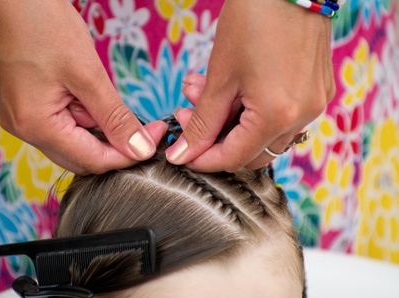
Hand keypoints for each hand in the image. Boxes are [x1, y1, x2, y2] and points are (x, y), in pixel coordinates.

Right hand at [0, 0, 166, 173]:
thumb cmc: (42, 24)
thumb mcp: (88, 73)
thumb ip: (115, 117)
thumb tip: (141, 148)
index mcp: (36, 126)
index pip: (93, 160)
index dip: (129, 154)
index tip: (156, 138)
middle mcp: (25, 130)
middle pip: (82, 157)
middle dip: (116, 145)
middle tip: (145, 126)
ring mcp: (23, 119)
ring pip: (74, 141)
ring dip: (100, 128)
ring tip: (107, 97)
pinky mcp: (26, 107)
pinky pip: (63, 124)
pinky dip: (84, 116)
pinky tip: (90, 95)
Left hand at [166, 0, 334, 170]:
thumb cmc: (252, 20)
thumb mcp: (219, 77)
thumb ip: (202, 123)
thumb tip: (183, 155)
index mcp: (277, 116)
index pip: (233, 158)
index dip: (202, 159)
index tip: (181, 152)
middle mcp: (302, 117)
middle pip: (251, 152)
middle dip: (214, 138)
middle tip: (188, 115)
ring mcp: (313, 104)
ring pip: (264, 134)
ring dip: (230, 122)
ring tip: (203, 92)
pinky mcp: (316, 92)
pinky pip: (280, 117)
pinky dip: (252, 111)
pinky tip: (232, 88)